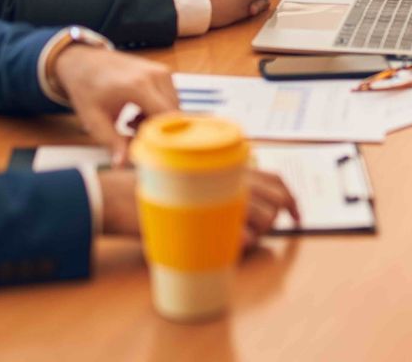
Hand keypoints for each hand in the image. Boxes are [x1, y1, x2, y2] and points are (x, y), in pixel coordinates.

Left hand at [50, 45, 178, 165]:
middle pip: (172, 114)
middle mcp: (155, 76)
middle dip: (158, 129)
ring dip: (159, 120)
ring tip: (133, 121)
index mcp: (138, 86)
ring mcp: (161, 71)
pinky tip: (139, 111)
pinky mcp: (163, 71)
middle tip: (132, 133)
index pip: (165, 117)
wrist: (84, 61)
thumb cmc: (87, 89)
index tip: (145, 145)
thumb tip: (122, 164)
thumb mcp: (94, 119)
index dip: (161, 136)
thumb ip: (112, 142)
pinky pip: (171, 97)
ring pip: (174, 107)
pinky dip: (159, 109)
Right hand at [94, 168, 301, 248]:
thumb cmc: (148, 192)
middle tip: (260, 231)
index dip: (291, 200)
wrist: (115, 197)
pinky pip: (240, 235)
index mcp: (224, 166)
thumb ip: (214, 191)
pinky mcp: (205, 219)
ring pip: (262, 215)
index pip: (275, 179)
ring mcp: (216, 196)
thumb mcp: (188, 183)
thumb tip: (242, 215)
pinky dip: (242, 243)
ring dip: (259, 232)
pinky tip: (231, 245)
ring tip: (236, 238)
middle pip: (274, 198)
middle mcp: (225, 177)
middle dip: (276, 219)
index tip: (296, 215)